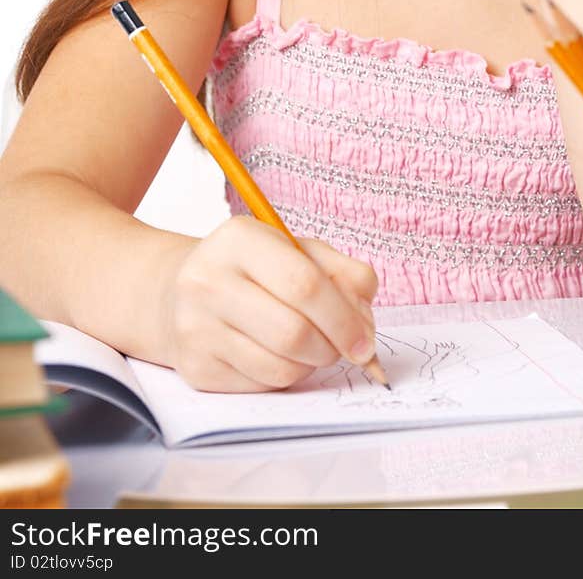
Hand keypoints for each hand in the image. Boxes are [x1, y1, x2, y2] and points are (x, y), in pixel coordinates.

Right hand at [157, 218, 378, 391]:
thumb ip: (341, 272)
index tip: (365, 340)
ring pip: (281, 367)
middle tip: (346, 348)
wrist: (175, 292)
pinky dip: (286, 376)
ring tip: (310, 345)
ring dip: (311, 364)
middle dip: (332, 347)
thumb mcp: (295, 250)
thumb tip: (366, 316)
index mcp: (239, 239)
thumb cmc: (251, 269)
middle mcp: (208, 281)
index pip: (304, 284)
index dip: (344, 317)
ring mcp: (196, 327)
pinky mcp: (196, 367)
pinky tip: (279, 354)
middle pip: (293, 332)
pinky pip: (262, 385)